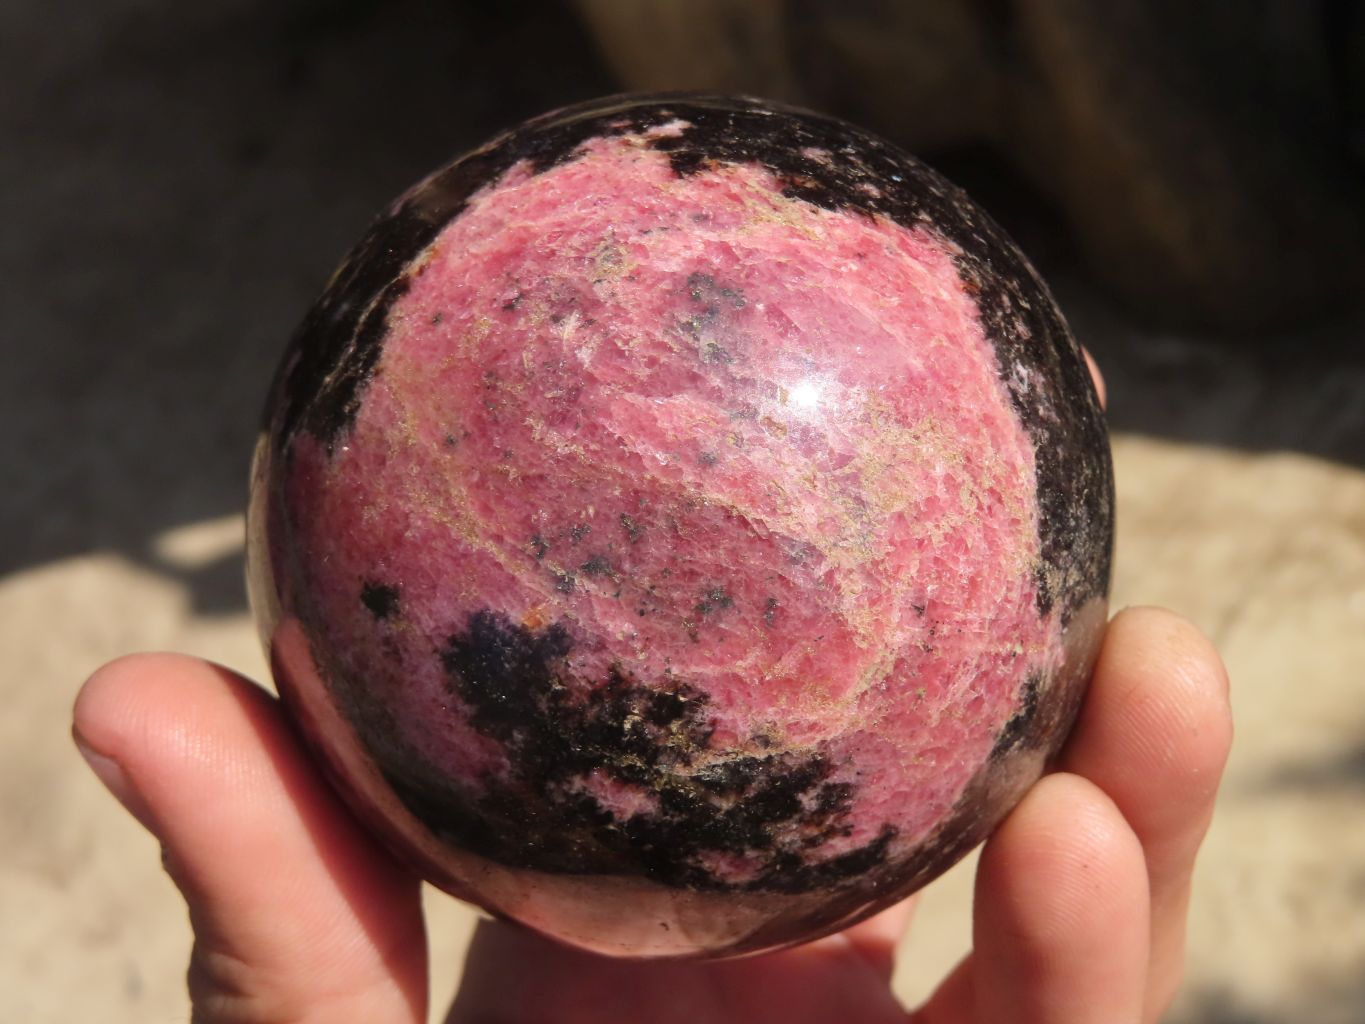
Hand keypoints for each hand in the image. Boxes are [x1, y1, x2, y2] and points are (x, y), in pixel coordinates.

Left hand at [73, 606, 1228, 1023]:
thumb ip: (277, 895)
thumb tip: (123, 690)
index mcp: (687, 907)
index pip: (800, 730)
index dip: (869, 597)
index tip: (909, 430)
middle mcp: (816, 971)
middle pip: (969, 809)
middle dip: (1042, 676)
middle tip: (1059, 513)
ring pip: (1064, 936)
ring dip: (1130, 812)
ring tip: (1148, 670)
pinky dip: (1098, 955)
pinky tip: (1089, 847)